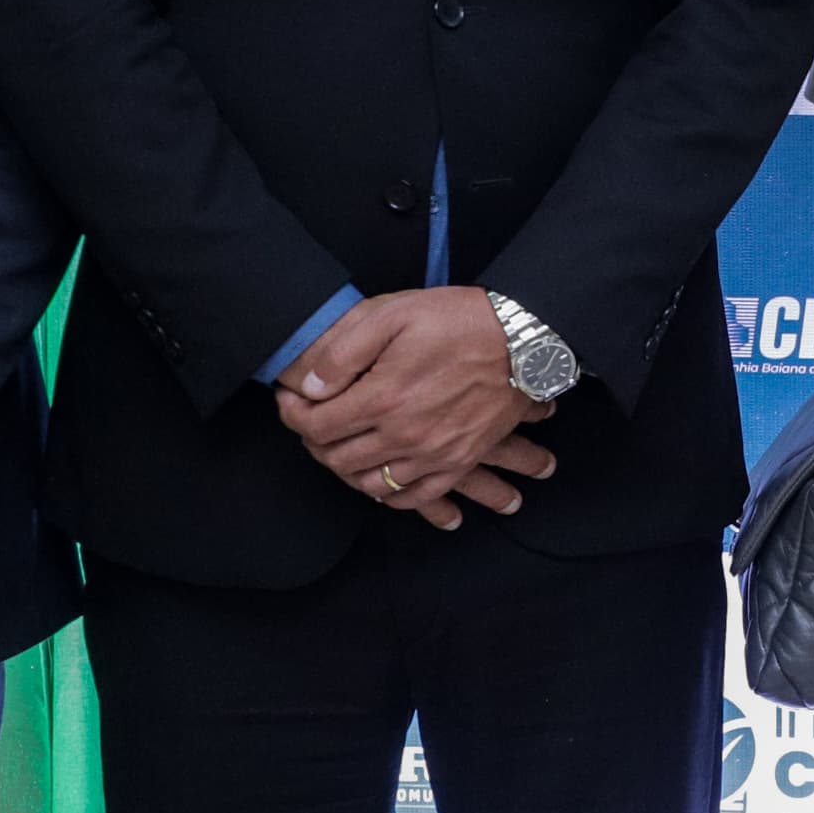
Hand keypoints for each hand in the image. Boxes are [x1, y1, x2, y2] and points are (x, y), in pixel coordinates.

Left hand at [275, 287, 555, 527]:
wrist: (524, 340)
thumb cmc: (459, 320)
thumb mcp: (393, 314)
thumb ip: (343, 352)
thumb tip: (310, 387)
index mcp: (384, 398)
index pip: (316, 426)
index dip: (292, 414)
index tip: (290, 400)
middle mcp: (405, 435)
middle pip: (337, 459)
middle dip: (314, 440)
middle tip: (311, 419)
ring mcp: (434, 454)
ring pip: (370, 484)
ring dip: (347, 469)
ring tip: (343, 445)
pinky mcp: (458, 461)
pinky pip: (413, 498)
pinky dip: (389, 495)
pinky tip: (380, 476)